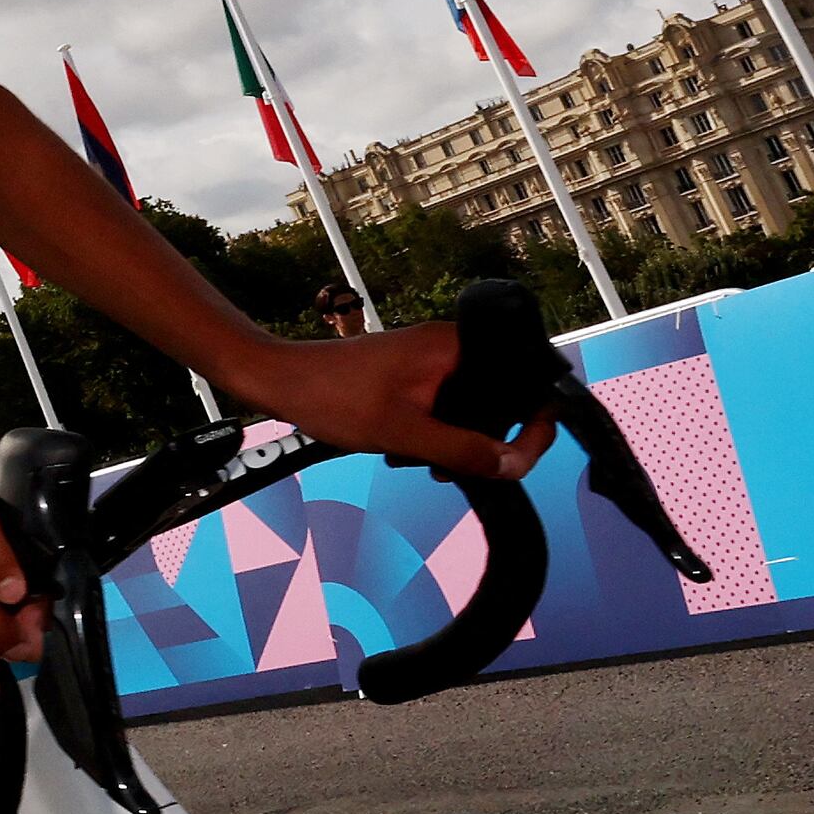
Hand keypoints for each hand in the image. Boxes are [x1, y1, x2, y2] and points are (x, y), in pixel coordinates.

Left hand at [223, 320, 544, 478]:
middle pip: (502, 398)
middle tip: (451, 468)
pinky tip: (403, 452)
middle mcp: (451, 345)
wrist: (278, 382)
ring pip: (471, 407)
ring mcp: (430, 358)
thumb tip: (514, 466)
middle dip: (485, 440)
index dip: (535, 427)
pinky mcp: (411, 372)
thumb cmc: (332, 398)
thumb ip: (463, 449)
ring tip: (419, 461)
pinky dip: (433, 433)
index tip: (517, 463)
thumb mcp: (404, 433)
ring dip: (454, 442)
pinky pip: (443, 405)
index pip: (531, 381)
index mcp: (458, 347)